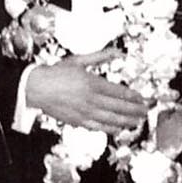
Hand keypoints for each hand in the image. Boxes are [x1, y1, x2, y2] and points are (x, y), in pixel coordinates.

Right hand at [23, 48, 148, 132]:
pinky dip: (110, 130)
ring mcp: (85, 112)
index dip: (133, 97)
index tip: (142, 98)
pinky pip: (98, 128)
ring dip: (126, 121)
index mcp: (93, 83)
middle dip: (134, 110)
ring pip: (111, 119)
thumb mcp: (79, 60)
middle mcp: (91, 99)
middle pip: (119, 107)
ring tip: (137, 122)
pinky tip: (118, 130)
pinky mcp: (78, 121)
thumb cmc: (56, 73)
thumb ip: (100, 56)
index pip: (119, 92)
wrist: (36, 88)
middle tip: (145, 112)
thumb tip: (117, 52)